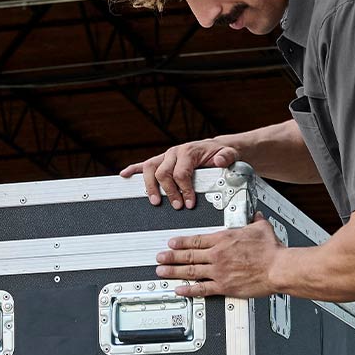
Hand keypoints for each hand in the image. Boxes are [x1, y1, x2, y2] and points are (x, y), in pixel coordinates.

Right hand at [120, 140, 239, 208]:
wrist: (216, 148)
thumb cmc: (220, 154)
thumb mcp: (229, 154)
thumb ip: (226, 157)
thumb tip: (219, 161)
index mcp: (188, 152)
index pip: (181, 172)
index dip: (184, 189)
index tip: (190, 203)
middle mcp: (174, 153)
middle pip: (163, 173)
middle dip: (169, 192)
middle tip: (177, 206)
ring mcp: (166, 157)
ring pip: (150, 169)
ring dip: (150, 187)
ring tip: (155, 202)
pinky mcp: (161, 161)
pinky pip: (143, 164)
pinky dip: (133, 169)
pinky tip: (124, 175)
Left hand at [156, 216, 283, 298]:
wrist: (278, 268)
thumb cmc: (271, 250)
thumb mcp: (261, 228)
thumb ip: (255, 220)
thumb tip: (255, 215)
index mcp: (224, 239)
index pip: (196, 239)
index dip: (181, 242)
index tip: (171, 243)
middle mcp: (217, 255)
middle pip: (188, 255)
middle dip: (171, 257)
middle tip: (159, 258)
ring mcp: (219, 272)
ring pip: (190, 271)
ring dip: (174, 271)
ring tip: (162, 272)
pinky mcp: (224, 286)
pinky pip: (202, 289)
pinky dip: (189, 290)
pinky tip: (179, 290)